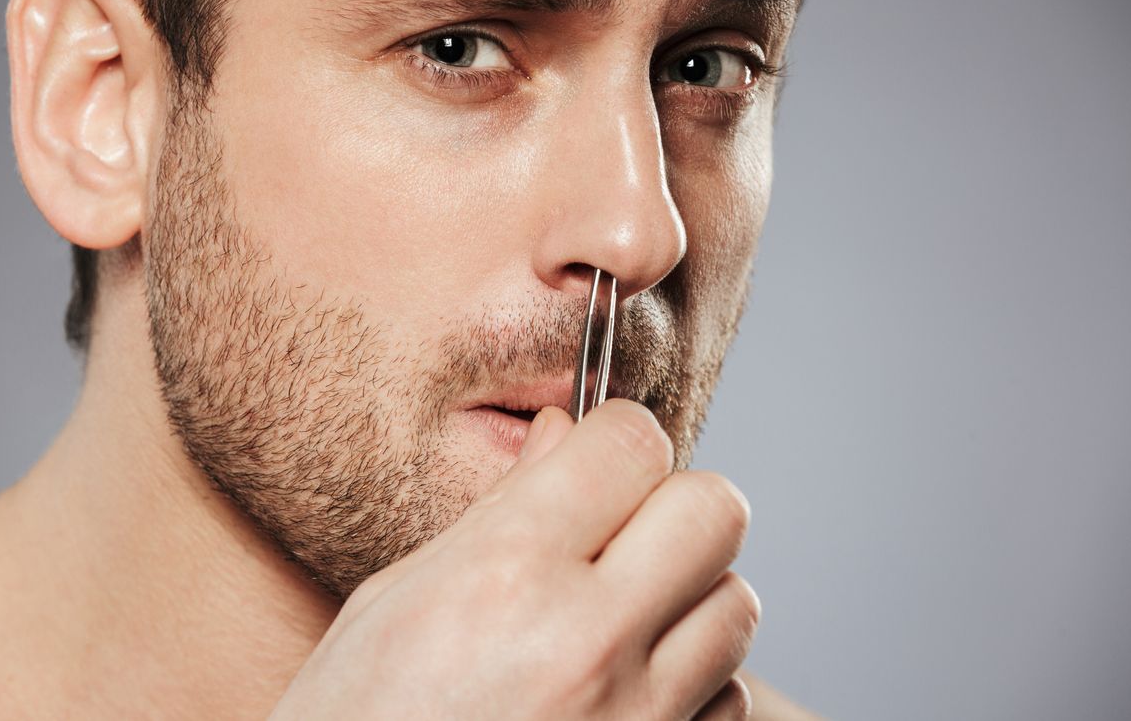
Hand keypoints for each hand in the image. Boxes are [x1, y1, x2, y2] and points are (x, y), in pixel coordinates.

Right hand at [268, 399, 758, 720]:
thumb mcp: (393, 599)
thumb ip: (498, 511)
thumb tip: (563, 436)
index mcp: (506, 573)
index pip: (634, 443)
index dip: (617, 439)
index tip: (597, 463)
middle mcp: (585, 642)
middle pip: (715, 511)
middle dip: (674, 504)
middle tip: (622, 533)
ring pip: (737, 603)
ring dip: (689, 596)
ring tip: (619, 619)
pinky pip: (729, 699)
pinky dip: (693, 684)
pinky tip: (623, 691)